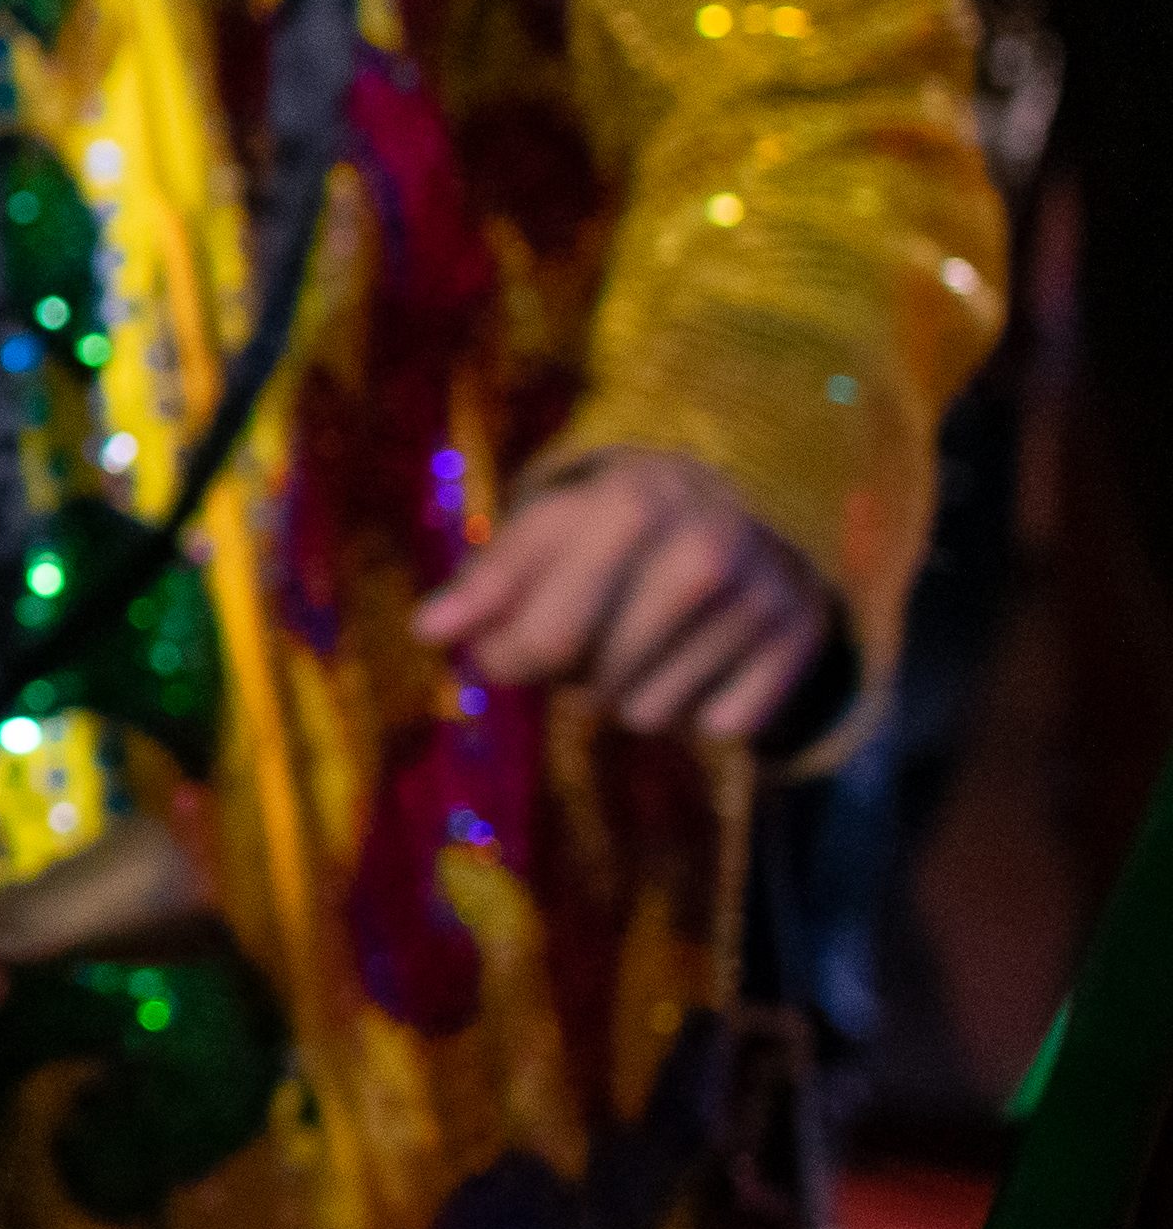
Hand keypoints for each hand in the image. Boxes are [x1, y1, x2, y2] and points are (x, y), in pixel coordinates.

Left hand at [411, 451, 834, 742]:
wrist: (745, 510)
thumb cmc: (613, 531)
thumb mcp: (546, 534)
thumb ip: (485, 582)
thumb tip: (428, 629)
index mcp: (630, 502)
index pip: (548, 636)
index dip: (508, 660)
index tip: (495, 655)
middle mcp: (707, 544)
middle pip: (596, 681)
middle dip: (566, 679)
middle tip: (575, 646)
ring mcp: (762, 591)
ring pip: (651, 712)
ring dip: (626, 696)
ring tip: (638, 644)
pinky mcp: (801, 636)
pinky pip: (717, 725)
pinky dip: (697, 709)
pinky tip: (698, 658)